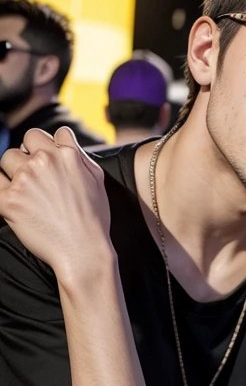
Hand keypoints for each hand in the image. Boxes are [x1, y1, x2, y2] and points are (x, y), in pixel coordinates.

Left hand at [0, 127, 111, 283]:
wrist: (83, 251)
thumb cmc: (94, 220)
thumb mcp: (97, 180)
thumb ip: (79, 155)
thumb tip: (64, 139)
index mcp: (67, 156)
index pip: (48, 134)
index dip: (48, 146)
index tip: (50, 162)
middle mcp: (44, 162)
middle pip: (25, 142)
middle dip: (30, 155)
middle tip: (38, 177)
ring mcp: (24, 180)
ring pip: (7, 158)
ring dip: (14, 170)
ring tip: (29, 191)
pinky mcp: (8, 200)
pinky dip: (2, 188)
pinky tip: (12, 198)